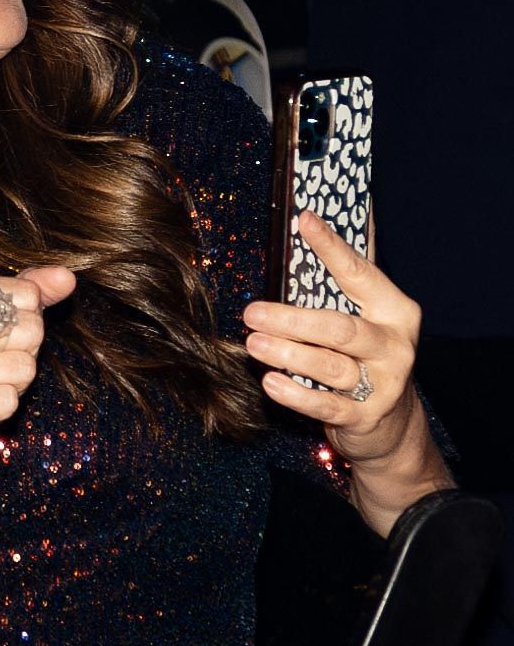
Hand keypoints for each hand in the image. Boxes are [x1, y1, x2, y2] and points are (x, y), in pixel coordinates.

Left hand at [242, 210, 420, 465]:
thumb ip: (339, 291)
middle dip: (291, 320)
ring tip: (253, 344)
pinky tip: (270, 382)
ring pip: (330, 366)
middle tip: (251, 312)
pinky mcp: (367, 416)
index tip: (303, 221)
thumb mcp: (363, 322)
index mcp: (395, 311)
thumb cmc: (364, 359)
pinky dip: (295, 394)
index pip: (359, 273)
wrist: (392, 424)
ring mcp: (384, 383)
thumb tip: (301, 238)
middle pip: (339, 328)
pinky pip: (325, 404)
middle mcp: (394, 345)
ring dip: (287, 354)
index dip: (331, 247)